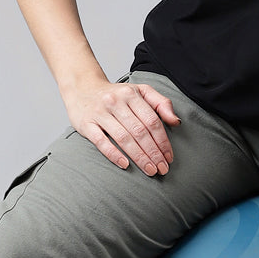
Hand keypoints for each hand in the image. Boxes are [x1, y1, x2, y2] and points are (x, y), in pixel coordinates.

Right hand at [63, 79, 180, 174]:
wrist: (82, 87)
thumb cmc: (115, 94)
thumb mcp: (140, 91)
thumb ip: (161, 103)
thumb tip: (176, 122)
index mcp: (131, 94)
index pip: (152, 121)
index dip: (163, 141)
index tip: (169, 157)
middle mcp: (115, 102)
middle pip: (139, 131)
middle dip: (153, 153)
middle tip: (162, 169)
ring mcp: (99, 113)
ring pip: (123, 138)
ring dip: (139, 156)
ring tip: (150, 170)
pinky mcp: (86, 124)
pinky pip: (101, 142)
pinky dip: (114, 154)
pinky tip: (125, 165)